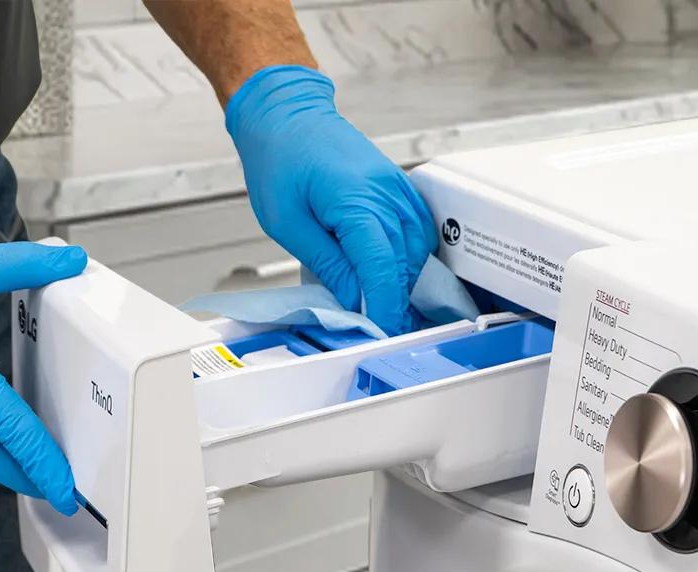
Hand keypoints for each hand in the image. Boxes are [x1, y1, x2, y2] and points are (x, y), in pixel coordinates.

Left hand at [226, 65, 436, 335]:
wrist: (286, 113)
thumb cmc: (279, 159)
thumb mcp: (287, 222)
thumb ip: (326, 262)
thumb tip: (351, 298)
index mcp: (355, 202)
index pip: (381, 268)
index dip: (384, 306)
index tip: (382, 331)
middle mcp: (385, 194)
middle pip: (403, 263)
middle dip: (395, 301)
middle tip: (382, 330)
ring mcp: (396, 188)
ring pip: (417, 249)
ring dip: (403, 280)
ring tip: (384, 304)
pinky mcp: (398, 186)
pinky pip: (418, 229)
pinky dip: (410, 256)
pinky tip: (393, 271)